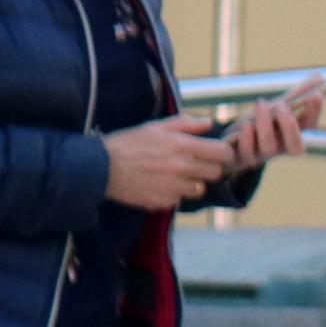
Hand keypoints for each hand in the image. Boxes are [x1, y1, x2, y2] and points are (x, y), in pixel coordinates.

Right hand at [104, 115, 232, 211]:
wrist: (102, 168)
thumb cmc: (129, 143)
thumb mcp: (156, 126)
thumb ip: (186, 124)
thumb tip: (209, 123)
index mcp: (181, 145)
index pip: (222, 153)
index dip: (223, 152)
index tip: (218, 152)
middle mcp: (181, 168)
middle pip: (215, 173)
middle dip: (209, 168)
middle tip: (196, 163)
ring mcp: (173, 188)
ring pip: (198, 189)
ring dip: (192, 182)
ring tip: (174, 174)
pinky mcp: (163, 203)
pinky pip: (179, 200)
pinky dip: (173, 194)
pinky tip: (159, 184)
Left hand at [218, 74, 325, 171]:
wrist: (231, 143)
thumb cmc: (258, 123)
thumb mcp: (275, 108)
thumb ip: (296, 95)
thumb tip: (319, 77)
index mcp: (291, 135)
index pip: (309, 127)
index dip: (314, 113)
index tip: (316, 94)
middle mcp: (279, 148)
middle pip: (295, 148)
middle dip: (290, 125)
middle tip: (281, 105)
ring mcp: (260, 156)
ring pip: (269, 147)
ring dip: (265, 123)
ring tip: (260, 103)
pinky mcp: (240, 158)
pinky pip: (245, 153)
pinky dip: (246, 138)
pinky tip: (245, 125)